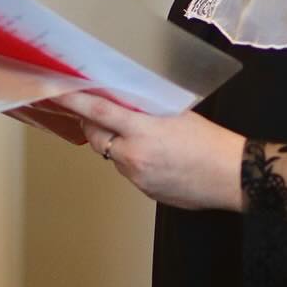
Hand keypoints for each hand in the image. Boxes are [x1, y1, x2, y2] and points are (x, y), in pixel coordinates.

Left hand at [53, 93, 245, 212]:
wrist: (230, 175)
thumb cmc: (210, 142)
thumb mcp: (176, 114)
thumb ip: (145, 111)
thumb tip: (124, 107)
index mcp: (142, 131)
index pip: (98, 113)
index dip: (73, 101)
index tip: (56, 93)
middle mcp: (134, 156)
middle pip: (97, 138)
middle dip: (93, 126)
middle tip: (98, 115)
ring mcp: (138, 178)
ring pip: (113, 158)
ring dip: (118, 146)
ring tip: (144, 139)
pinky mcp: (145, 192)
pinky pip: (130, 174)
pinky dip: (135, 163)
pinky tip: (158, 159)